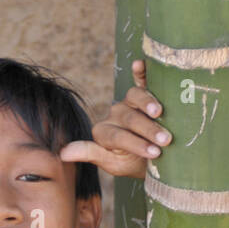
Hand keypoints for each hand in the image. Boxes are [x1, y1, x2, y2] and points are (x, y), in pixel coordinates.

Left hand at [59, 61, 171, 178]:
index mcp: (104, 132)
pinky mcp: (143, 94)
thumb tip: (63, 154)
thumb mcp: (112, 164)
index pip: (117, 136)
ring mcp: (128, 103)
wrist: (152, 159)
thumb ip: (90, 154)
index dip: (136, 143)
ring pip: (135, 97)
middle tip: (165, 140)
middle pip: (129, 118)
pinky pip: (141, 80)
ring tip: (160, 113)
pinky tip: (139, 63)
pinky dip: (140, 71)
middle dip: (148, 129)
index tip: (154, 153)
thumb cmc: (132, 164)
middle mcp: (115, 114)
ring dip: (149, 104)